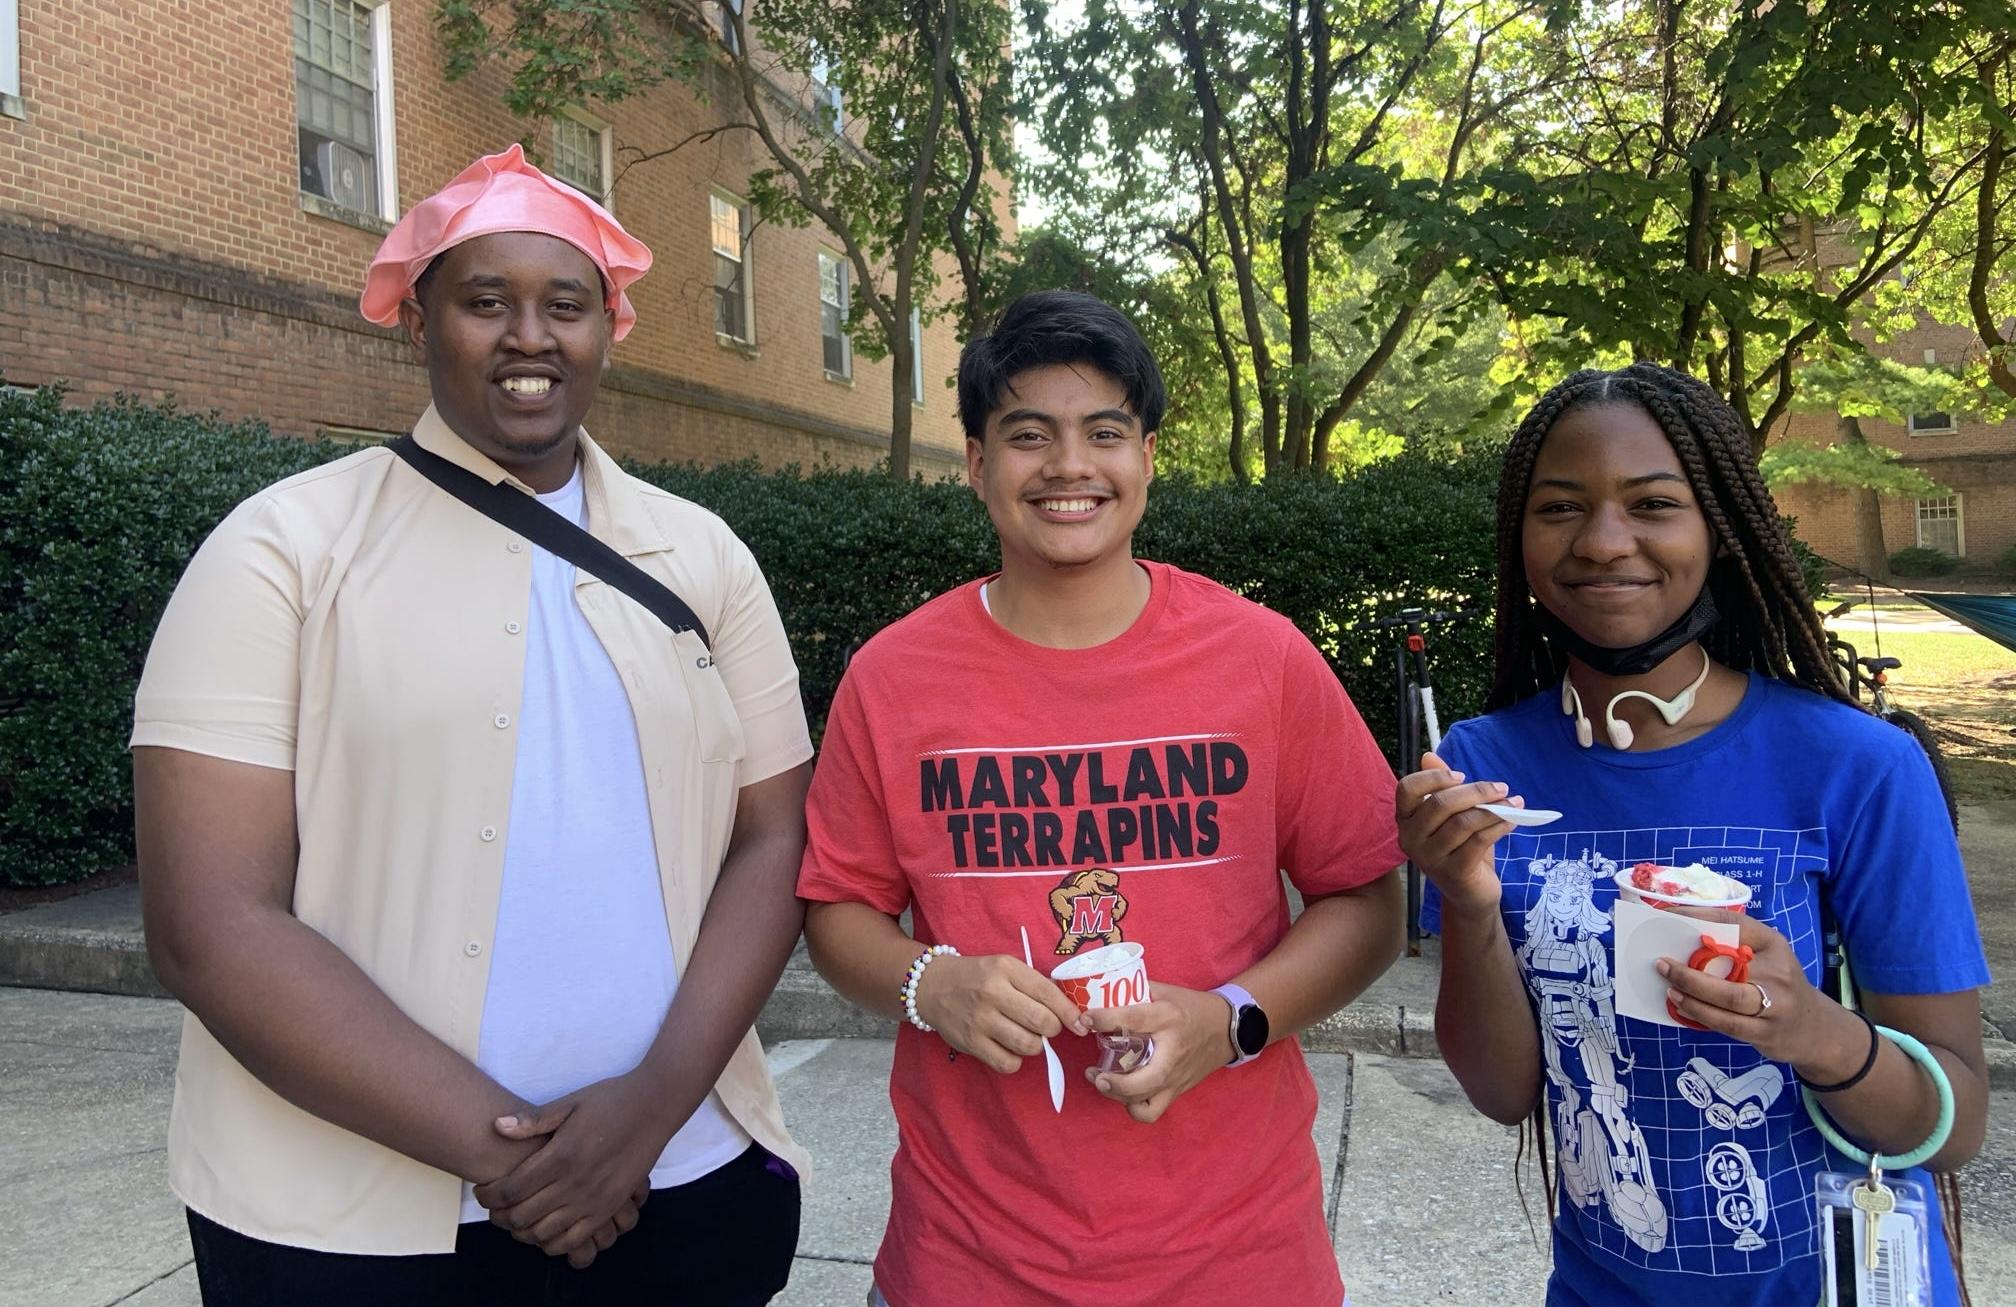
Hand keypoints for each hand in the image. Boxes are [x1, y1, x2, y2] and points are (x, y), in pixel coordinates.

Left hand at [473, 1073, 676, 1265]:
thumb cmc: (611, 1100)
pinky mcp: (609, 1208)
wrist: (655, 1106)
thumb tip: (497, 1126)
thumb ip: (533, 1119)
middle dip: (500, 1215)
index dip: (488, 1196)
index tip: (482, 1190)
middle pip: (522, 1215)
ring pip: (544, 1232)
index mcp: (560, 1155)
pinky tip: (547, 1228)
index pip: (510, 1190)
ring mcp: (594, 1199)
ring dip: (524, 1230)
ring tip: (518, 1216)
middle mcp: (575, 1182)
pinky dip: (553, 1241)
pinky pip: (574, 1239)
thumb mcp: (570, 1103)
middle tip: (495, 1206)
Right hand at [913, 953, 1087, 1073]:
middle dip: (1053, 1029)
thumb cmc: (977, 977)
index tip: (1080, 1024)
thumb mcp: (1004, 967)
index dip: (1069, 1013)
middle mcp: (993, 993)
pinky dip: (1015, 1060)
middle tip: (1046, 1027)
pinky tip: (1010, 1049)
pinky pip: (1007, 1063)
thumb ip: (1033, 984)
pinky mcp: (970, 1043)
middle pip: (1042, 1022)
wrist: (932, 986)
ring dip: (1035, 1045)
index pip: (1048, 993)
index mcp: (1005, 968)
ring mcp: (980, 1020)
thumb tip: (1069, 1011)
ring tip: (1027, 1036)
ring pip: (1028, 1045)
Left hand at [1081, 983, 1235, 1123]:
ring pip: (1144, 1101)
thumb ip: (1136, 991)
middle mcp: (1172, 1052)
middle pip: (1142, 1080)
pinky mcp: (1176, 1090)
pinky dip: (1134, 1107)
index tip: (1086, 1018)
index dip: (1106, 1019)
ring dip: (1117, 1095)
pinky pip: (1151, 1111)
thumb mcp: (1165, 991)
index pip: (1134, 1019)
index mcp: (1168, 1019)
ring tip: (1102, 1081)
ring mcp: (1175, 1076)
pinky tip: (1122, 1093)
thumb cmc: (1191, 1007)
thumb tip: (1101, 990)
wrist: (1227, 1029)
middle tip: (1093, 1072)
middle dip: (1113, 1082)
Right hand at [1395, 751, 1516, 917]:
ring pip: (1463, 822)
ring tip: (1514, 804)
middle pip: (1440, 804)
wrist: (1470, 894)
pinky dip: (1498, 826)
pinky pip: (1478, 841)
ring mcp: (1430, 858)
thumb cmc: (1460, 848)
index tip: (1462, 775)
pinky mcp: (1453, 873)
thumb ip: (1441, 788)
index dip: (1433, 777)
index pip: (1407, 789)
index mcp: (1406, 819)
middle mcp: (1410, 839)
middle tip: (1501, 788)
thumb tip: (1429, 755)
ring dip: (1493, 809)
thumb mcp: (1451, 816)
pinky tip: (1512, 821)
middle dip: (1475, 791)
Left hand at [1657, 909, 1833, 1065]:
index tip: (1665, 917)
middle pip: (1731, 967)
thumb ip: (1734, 946)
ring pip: (1728, 999)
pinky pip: (1727, 1024)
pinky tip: (1681, 1006)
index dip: (1696, 917)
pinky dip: (1700, 1014)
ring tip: (1668, 986)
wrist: (1816, 1029)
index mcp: (1773, 944)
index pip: (1733, 922)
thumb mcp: (1767, 957)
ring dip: (1691, 993)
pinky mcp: (1766, 1033)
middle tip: (1660, 963)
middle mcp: (1778, 972)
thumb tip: (1680, 937)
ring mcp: (1775, 1005)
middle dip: (1691, 967)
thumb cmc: (1778, 985)